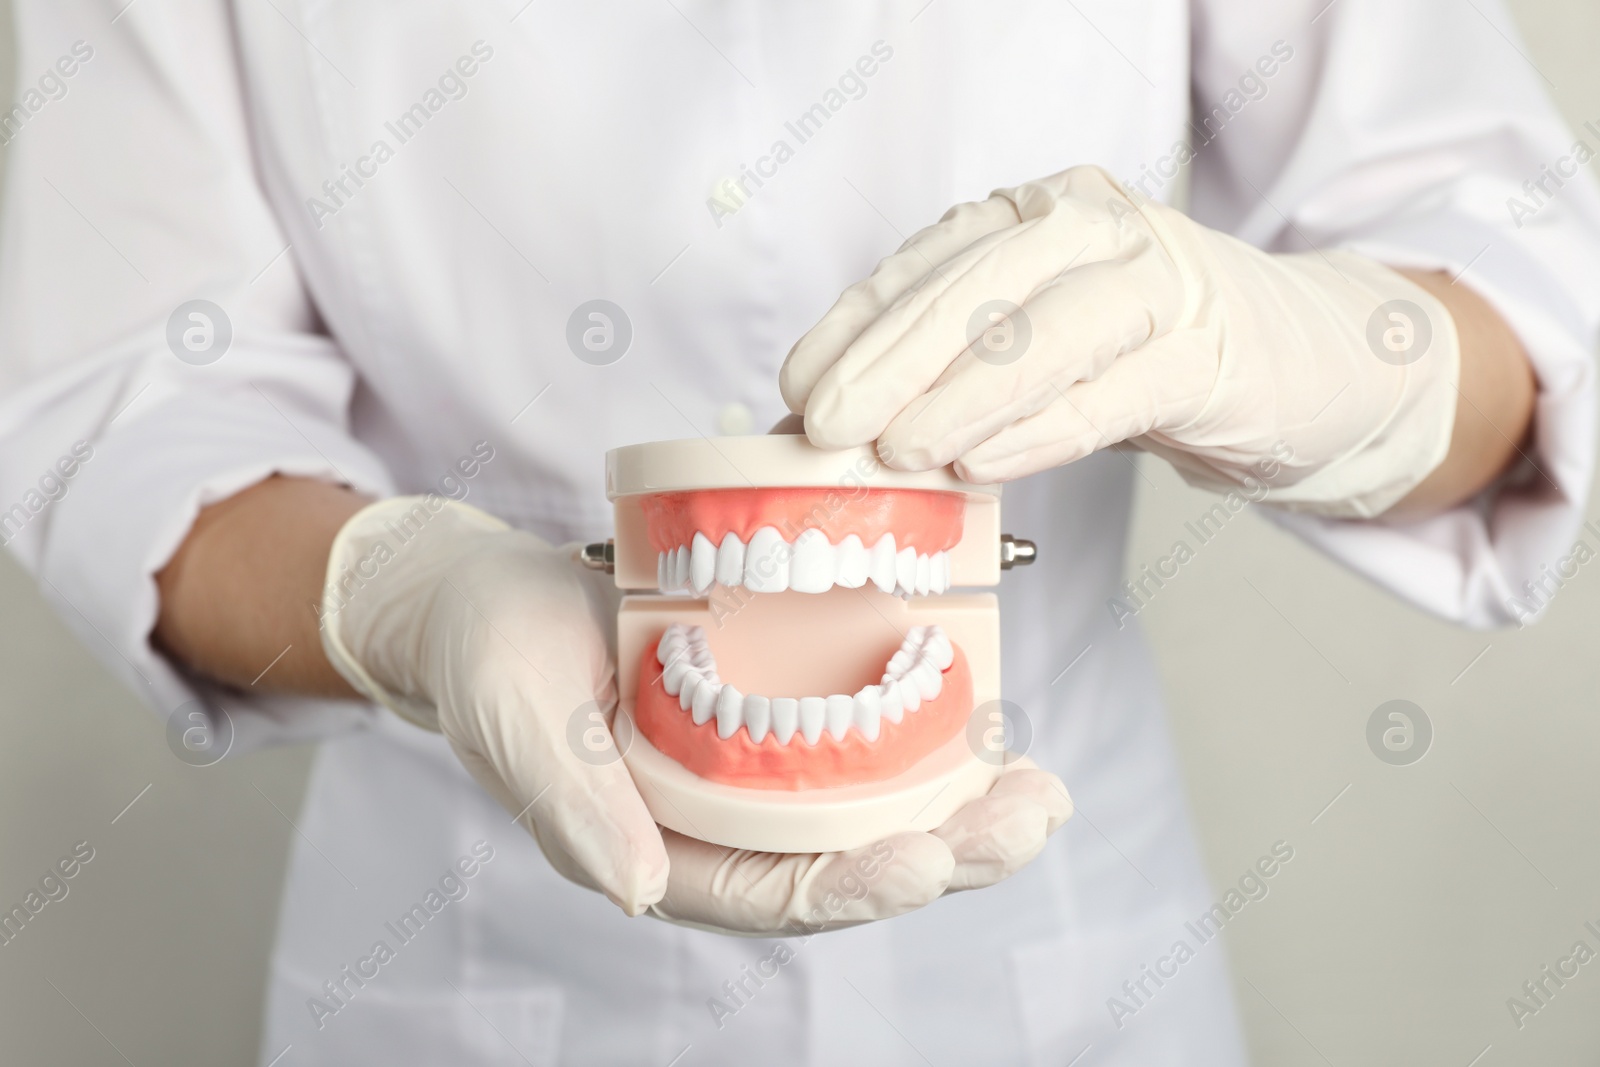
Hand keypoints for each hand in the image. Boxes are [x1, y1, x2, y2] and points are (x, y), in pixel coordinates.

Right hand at [320, 496, 1070, 930]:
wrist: (482, 597)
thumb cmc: (486, 655)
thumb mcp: (514, 718)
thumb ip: (570, 805)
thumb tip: (637, 892)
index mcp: (656, 849)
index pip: (772, 894)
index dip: (854, 888)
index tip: (928, 859)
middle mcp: (717, 824)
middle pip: (846, 861)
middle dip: (947, 851)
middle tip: (1030, 816)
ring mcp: (748, 771)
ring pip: (869, 807)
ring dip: (958, 801)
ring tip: (1038, 787)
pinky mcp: (768, 711)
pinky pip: (855, 737)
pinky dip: (923, 731)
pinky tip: (985, 713)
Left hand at [781, 165, 1459, 517]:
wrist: (1303, 364)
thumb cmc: (1144, 357)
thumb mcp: (1033, 353)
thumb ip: (943, 379)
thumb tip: (820, 433)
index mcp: (1036, 214)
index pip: (926, 262)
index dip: (855, 325)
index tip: (797, 388)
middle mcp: (1094, 226)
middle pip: (975, 288)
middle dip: (889, 362)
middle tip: (828, 427)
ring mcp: (1160, 281)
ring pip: (1043, 331)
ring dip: (959, 397)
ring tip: (898, 453)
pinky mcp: (1213, 352)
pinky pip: (1115, 391)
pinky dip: (1043, 431)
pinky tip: (984, 464)